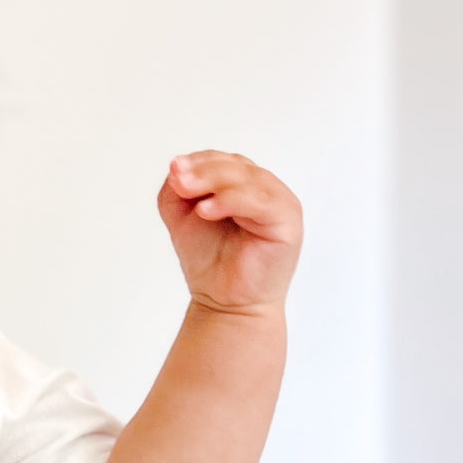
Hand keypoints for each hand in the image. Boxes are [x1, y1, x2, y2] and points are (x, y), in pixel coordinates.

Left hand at [157, 151, 302, 315]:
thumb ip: (177, 190)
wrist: (224, 303)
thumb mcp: (182, 217)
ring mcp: (280, 203)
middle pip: (236, 166)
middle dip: (203, 170)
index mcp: (245, 185)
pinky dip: (231, 201)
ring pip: (248, 179)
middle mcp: (266, 190)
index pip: (224, 160)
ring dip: (213, 181)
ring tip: (186, 190)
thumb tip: (176, 167)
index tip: (174, 168)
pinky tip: (205, 211)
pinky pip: (260, 203)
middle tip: (178, 179)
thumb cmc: (209, 261)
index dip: (199, 160)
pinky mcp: (288, 222)